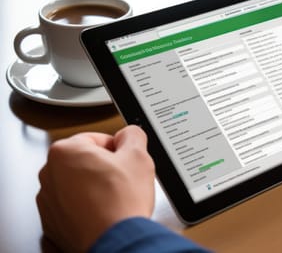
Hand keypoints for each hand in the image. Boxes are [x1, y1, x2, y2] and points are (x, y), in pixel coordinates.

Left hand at [36, 125, 155, 251]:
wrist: (115, 241)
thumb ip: (133, 135)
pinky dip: (88, 207)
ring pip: (78, 184)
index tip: (125, 160)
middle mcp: (49, 174)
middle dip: (104, 168)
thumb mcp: (139, 155)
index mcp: (65, 151)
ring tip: (115, 198)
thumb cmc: (121, 202)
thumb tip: (129, 134)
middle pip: (85, 161)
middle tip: (122, 179)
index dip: (117, 149)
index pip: (96, 139)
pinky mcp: (52, 222)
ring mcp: (48, 200)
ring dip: (96, 187)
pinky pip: (73, 206)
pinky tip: (105, 212)